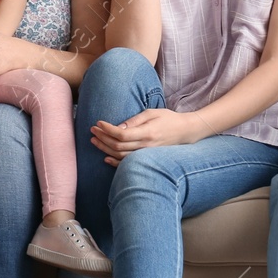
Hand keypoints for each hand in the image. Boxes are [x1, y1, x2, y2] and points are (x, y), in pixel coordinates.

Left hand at [89, 108, 207, 165]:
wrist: (185, 132)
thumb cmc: (168, 119)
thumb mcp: (152, 113)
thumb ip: (135, 120)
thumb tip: (118, 127)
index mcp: (147, 132)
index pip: (121, 134)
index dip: (107, 129)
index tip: (98, 123)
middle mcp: (146, 146)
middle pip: (117, 146)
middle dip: (102, 137)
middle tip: (93, 130)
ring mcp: (146, 155)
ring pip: (120, 156)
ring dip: (105, 148)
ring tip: (94, 140)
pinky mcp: (146, 159)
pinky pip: (127, 164)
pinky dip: (115, 162)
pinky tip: (105, 158)